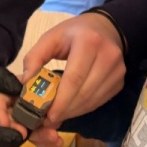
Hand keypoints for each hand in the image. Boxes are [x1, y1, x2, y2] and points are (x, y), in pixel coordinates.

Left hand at [20, 13, 125, 142]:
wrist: (105, 28)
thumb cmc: (74, 33)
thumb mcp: (51, 37)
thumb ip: (34, 57)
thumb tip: (26, 82)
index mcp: (88, 42)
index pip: (74, 78)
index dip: (61, 100)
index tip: (48, 115)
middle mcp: (108, 56)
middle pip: (84, 92)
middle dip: (65, 110)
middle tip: (49, 119)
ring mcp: (117, 70)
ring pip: (93, 100)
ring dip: (74, 112)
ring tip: (58, 115)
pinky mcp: (120, 81)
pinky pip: (99, 101)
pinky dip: (84, 108)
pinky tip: (71, 108)